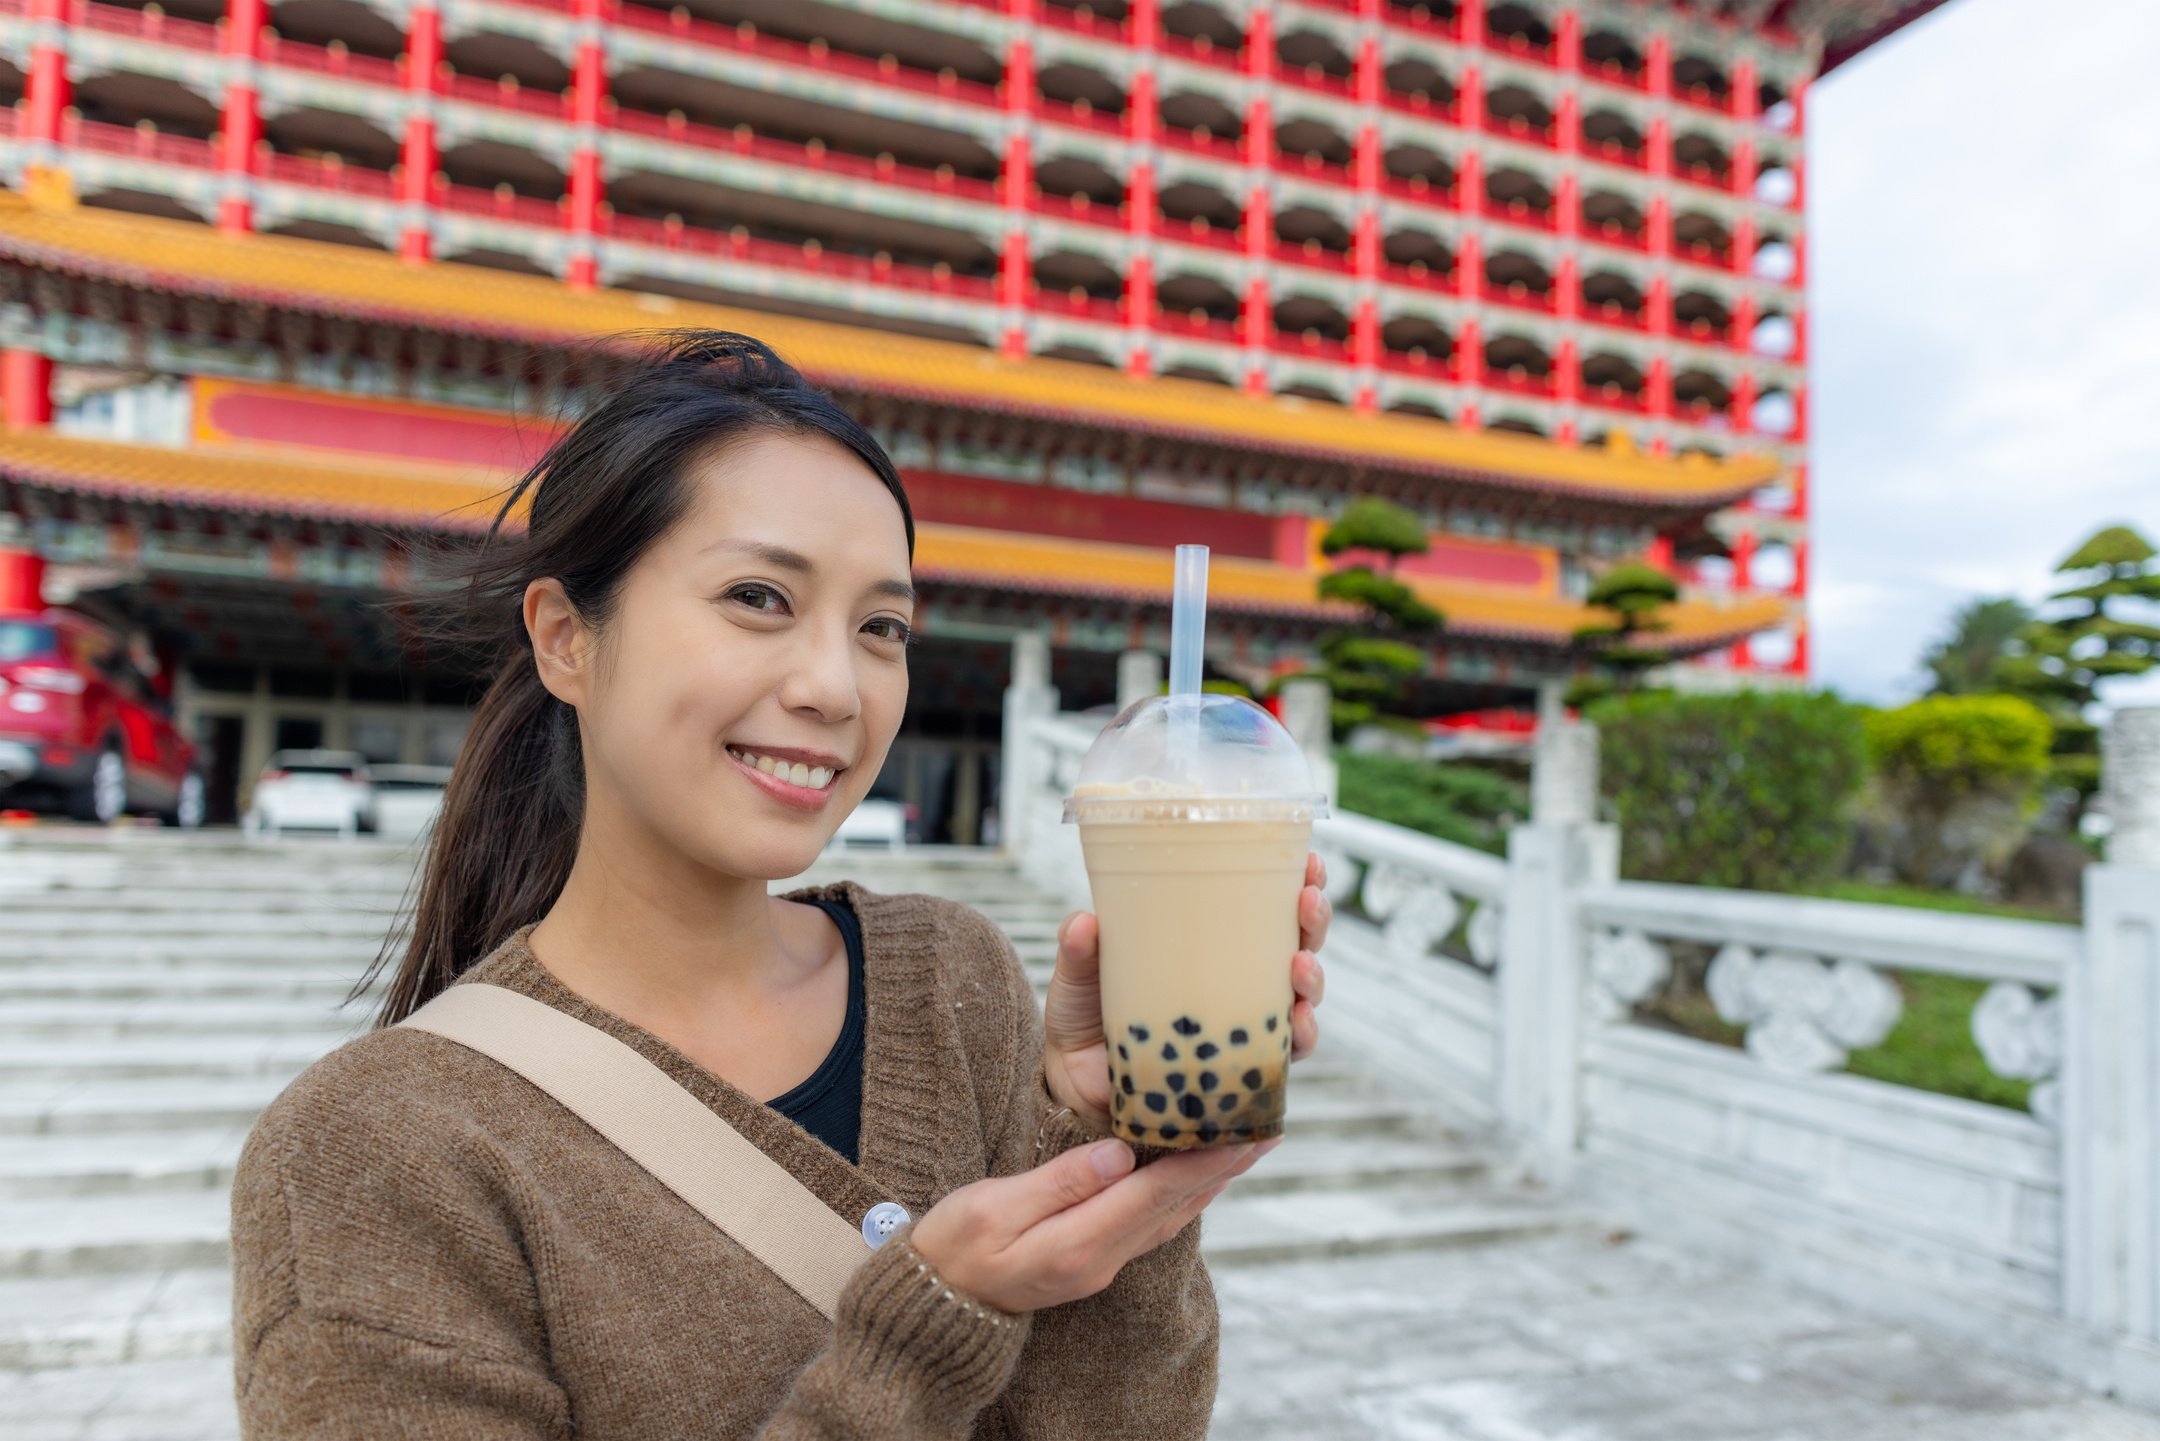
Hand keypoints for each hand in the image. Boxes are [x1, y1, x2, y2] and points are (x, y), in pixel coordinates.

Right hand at [910, 1136, 1277, 1314]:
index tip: (1242, 1135)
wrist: (936, 1302)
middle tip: (1266, 1130)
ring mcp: (1099, 1265)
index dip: (1201, 1162)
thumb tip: (1118, 1154)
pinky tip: (1195, 1178)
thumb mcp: (994, 1208)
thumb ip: (1059, 1182)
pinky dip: (1181, 1195)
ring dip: (1210, 1182)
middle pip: (1174, 1206)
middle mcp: (1100, 1260)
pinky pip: (1151, 1223)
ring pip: (1169, 1217)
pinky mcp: (1092, 1259)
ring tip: (1244, 1148)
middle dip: (1222, 1168)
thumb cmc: (954, 1247)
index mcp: (1077, 1243)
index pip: (1154, 1193)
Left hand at [1043, 851, 1333, 1127]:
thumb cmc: (1084, 1013)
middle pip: (1298, 943)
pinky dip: (1300, 1037)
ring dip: (1312, 977)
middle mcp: (1237, 978)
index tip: (1310, 860)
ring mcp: (1242, 1021)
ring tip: (1300, 965)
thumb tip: (1084, 922)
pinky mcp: (1240, 1066)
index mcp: (1209, 941)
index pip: (1264, 904)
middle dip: (1314, 920)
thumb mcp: (1078, 974)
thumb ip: (1078, 948)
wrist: (1075, 1082)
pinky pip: (1285, 1053)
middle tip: (1307, 901)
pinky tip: (1297, 1023)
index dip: (1297, 881)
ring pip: (1301, 995)